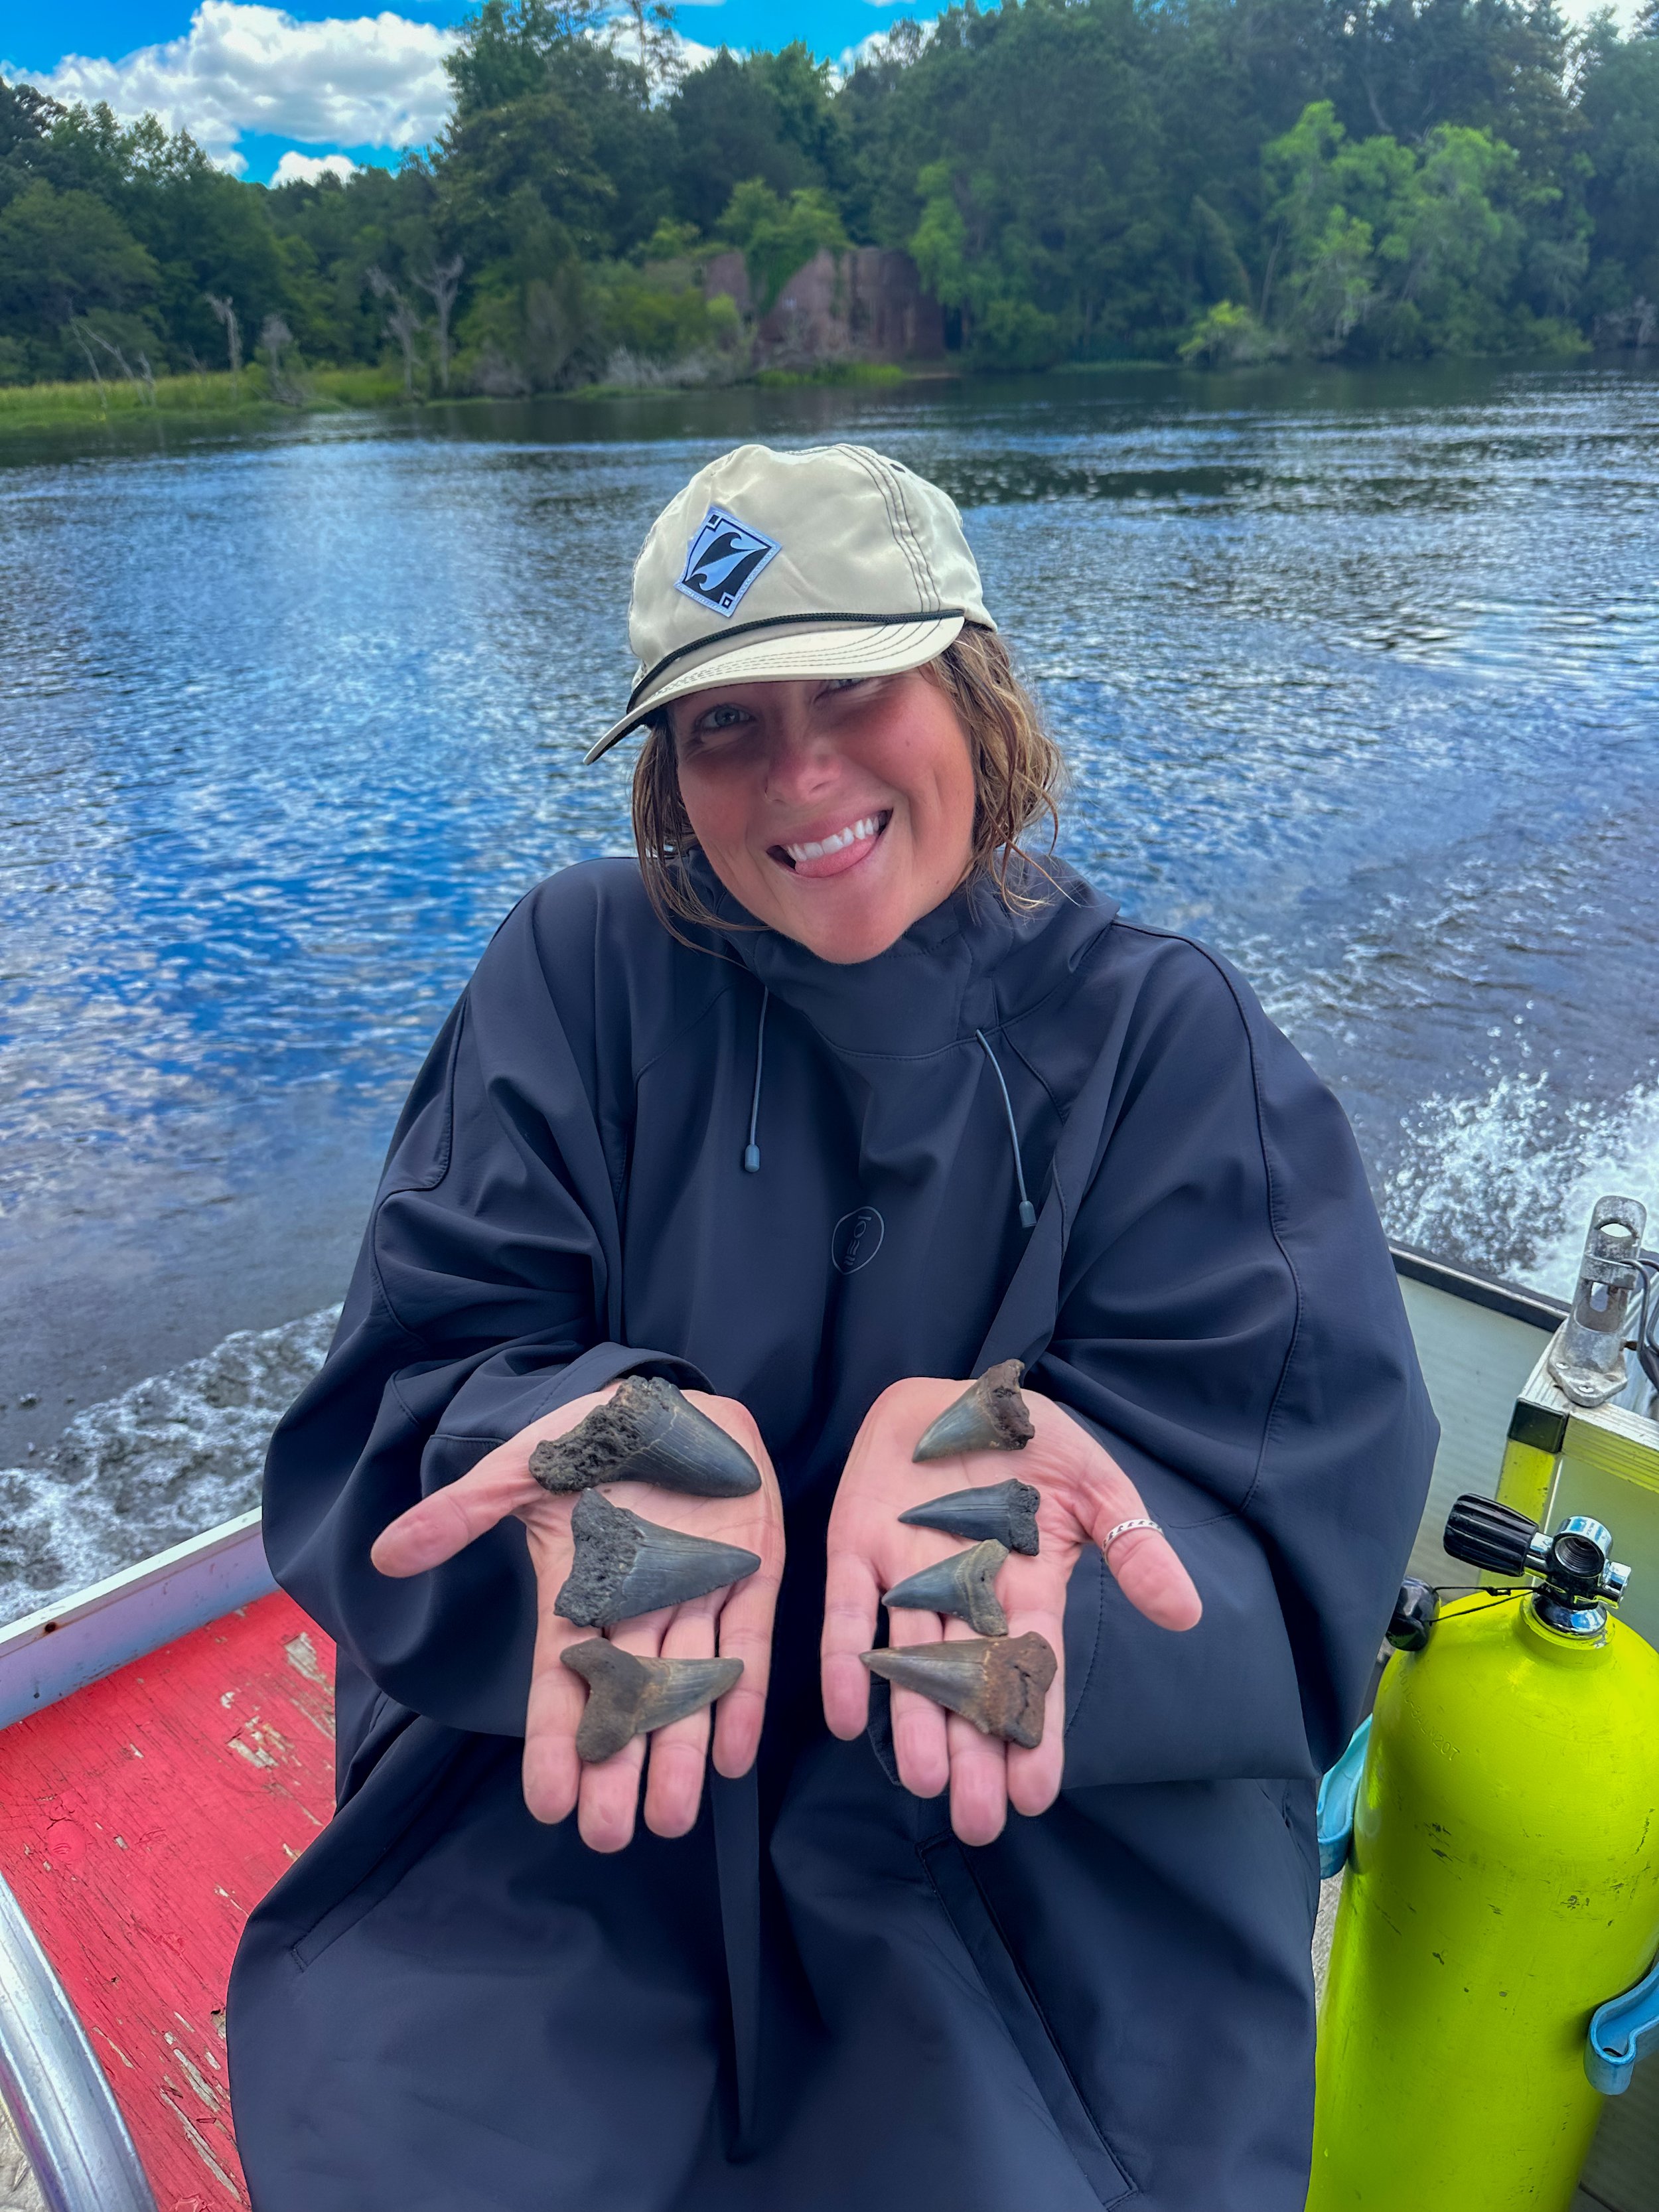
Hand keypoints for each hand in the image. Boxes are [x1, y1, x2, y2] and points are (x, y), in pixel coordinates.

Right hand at [371, 1385, 783, 1851]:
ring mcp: (696, 1595)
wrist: (673, 1399)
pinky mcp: (751, 1576)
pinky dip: (743, 1698)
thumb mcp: (521, 1469)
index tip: (547, 1802)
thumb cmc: (592, 1438)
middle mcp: (637, 1609)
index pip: (560, 1679)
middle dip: (617, 1767)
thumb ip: (462, 1513)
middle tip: (609, 1834)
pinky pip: (749, 1647)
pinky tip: (735, 1758)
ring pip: (685, 1688)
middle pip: (624, 1701)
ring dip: (678, 1752)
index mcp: (579, 1592)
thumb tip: (386, 1554)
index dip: (555, 1740)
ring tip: (669, 1819)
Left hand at [822, 1378, 1200, 1845]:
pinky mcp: (854, 1546)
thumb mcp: (1095, 1484)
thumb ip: (1134, 1544)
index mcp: (1024, 1590)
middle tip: (978, 1822)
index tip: (1036, 1795)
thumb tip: (1186, 1614)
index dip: (1035, 1735)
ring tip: (925, 1783)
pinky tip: (848, 1714)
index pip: (1033, 1675)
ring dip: (916, 1723)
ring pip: (912, 1665)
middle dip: (974, 1754)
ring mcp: (905, 1575)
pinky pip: (848, 1613)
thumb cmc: (1029, 1441)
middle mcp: (963, 1598)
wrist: (955, 1388)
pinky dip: (846, 1661)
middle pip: (970, 1689)